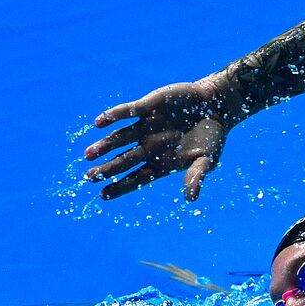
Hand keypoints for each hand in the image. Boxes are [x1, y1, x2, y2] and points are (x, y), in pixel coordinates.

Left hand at [84, 76, 235, 200]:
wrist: (216, 106)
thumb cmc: (212, 137)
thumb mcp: (208, 159)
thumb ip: (197, 176)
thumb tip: (191, 199)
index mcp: (161, 162)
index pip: (137, 178)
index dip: (120, 186)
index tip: (103, 195)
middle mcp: (149, 146)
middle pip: (124, 161)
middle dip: (106, 169)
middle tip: (89, 176)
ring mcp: (146, 127)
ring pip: (120, 138)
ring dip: (104, 145)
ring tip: (88, 154)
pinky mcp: (148, 107)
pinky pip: (127, 112)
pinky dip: (114, 116)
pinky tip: (99, 122)